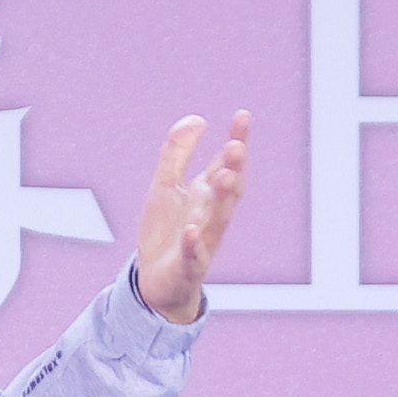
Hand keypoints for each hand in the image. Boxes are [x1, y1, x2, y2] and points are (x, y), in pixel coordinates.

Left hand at [133, 112, 252, 325]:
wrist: (154, 281)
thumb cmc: (166, 231)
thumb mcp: (165, 185)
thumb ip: (177, 152)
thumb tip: (197, 118)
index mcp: (207, 194)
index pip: (225, 164)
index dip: (235, 140)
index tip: (243, 115)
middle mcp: (211, 215)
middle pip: (229, 189)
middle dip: (234, 168)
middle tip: (236, 146)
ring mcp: (203, 240)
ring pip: (218, 219)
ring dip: (222, 199)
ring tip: (224, 177)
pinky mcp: (188, 265)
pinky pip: (193, 254)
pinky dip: (194, 243)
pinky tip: (192, 231)